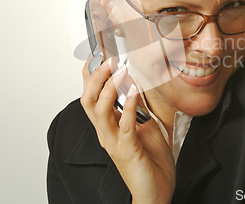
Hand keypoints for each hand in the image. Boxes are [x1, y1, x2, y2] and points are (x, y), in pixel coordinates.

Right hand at [81, 59, 175, 203]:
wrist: (156, 192)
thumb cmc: (150, 162)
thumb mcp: (144, 128)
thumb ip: (136, 110)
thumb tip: (136, 89)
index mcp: (108, 127)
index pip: (91, 97)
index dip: (91, 76)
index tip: (98, 55)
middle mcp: (105, 133)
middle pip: (88, 100)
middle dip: (96, 78)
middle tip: (109, 60)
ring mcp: (113, 142)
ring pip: (99, 110)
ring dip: (109, 88)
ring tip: (121, 71)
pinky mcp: (127, 150)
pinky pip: (123, 125)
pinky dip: (128, 106)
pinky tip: (134, 91)